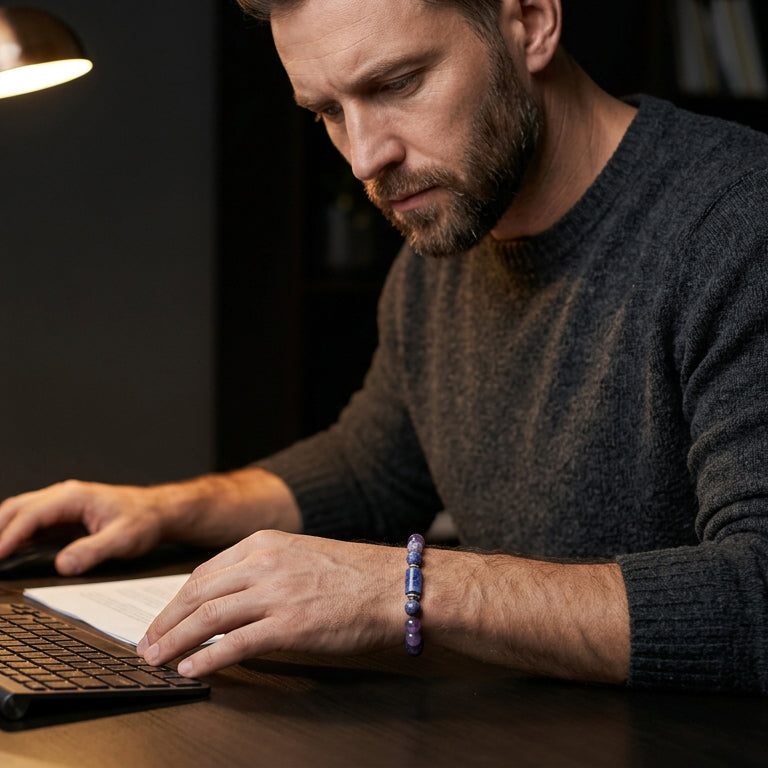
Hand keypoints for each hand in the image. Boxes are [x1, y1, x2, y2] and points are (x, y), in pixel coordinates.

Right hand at [0, 480, 166, 574]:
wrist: (157, 511)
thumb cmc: (143, 520)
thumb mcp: (122, 539)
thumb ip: (93, 551)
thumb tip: (63, 565)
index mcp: (74, 497)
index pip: (31, 515)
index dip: (9, 537)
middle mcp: (64, 496)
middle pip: (17, 509)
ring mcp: (61, 504)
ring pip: (20, 513)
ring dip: (3, 532)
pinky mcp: (62, 516)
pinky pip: (31, 523)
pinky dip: (15, 535)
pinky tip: (8, 552)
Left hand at [138, 530, 402, 676]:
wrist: (395, 585)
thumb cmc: (356, 574)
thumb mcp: (303, 555)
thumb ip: (268, 568)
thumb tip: (236, 596)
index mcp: (266, 543)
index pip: (206, 571)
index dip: (178, 598)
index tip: (166, 616)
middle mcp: (265, 563)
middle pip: (198, 593)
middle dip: (166, 620)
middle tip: (148, 642)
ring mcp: (276, 593)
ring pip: (208, 618)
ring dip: (176, 641)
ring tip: (157, 659)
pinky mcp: (289, 625)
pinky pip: (235, 644)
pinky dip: (207, 659)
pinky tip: (192, 670)